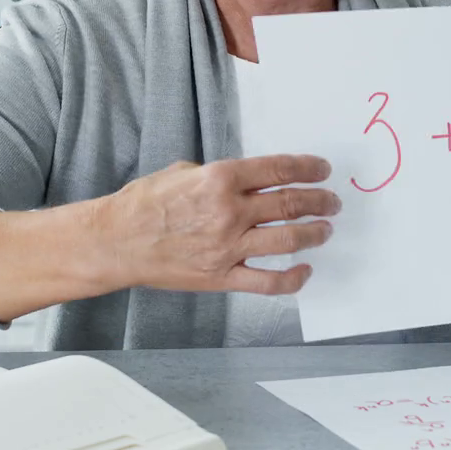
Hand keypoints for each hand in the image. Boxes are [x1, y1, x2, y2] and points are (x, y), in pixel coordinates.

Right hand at [89, 155, 337, 295]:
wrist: (117, 241)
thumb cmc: (144, 203)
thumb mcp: (183, 172)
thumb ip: (218, 175)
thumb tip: (246, 179)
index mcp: (220, 179)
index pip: (279, 170)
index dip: (309, 168)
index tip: (324, 170)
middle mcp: (229, 211)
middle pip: (291, 204)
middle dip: (320, 201)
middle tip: (333, 201)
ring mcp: (228, 246)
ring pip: (288, 239)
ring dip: (314, 233)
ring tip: (326, 229)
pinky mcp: (222, 276)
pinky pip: (268, 281)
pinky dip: (293, 278)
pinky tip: (304, 270)